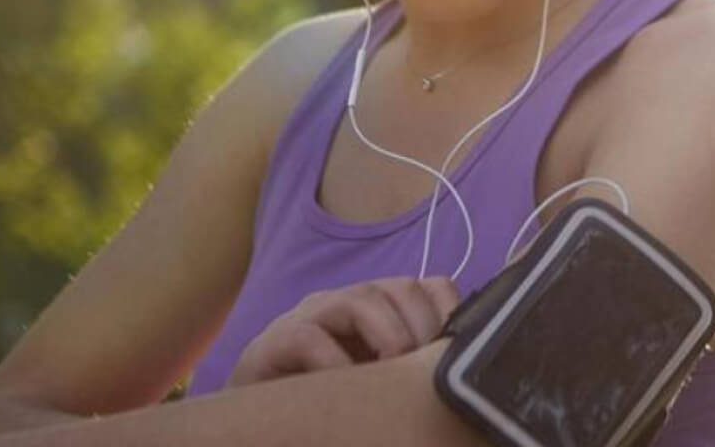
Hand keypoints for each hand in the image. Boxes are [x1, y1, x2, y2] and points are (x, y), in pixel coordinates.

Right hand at [226, 276, 459, 387]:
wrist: (253, 427)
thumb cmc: (326, 404)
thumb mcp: (381, 385)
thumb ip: (414, 371)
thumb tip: (461, 379)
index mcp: (381, 309)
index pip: (431, 287)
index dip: (450, 311)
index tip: (460, 351)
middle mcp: (347, 302)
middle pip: (402, 288)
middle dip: (425, 328)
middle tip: (425, 373)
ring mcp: (309, 316)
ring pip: (361, 299)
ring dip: (389, 337)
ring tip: (393, 376)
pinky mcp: (272, 342)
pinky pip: (309, 338)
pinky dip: (336, 362)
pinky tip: (349, 389)